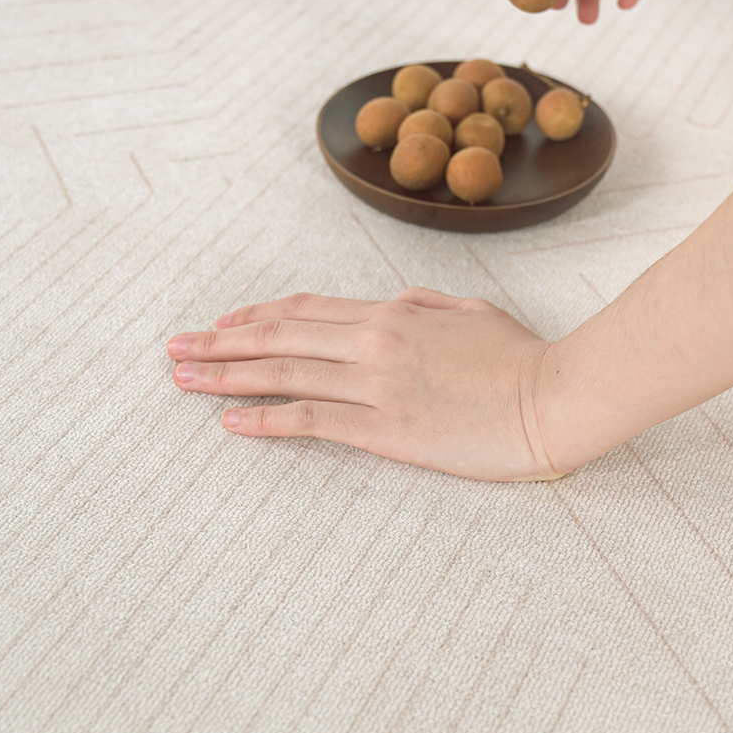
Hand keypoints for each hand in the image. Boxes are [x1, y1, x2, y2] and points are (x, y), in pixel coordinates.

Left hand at [167, 288, 561, 482]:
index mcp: (393, 312)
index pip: (306, 310)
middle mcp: (374, 339)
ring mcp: (377, 383)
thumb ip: (426, 305)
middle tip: (176, 347)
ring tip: (183, 379)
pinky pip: (313, 419)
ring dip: (226, 375)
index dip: (258, 316)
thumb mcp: (471, 312)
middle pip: (279, 336)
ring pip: (284, 373)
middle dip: (221, 342)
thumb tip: (394, 303)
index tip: (222, 323)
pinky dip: (266, 419)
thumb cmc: (523, 357)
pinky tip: (231, 422)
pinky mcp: (387, 428)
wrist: (556, 395)